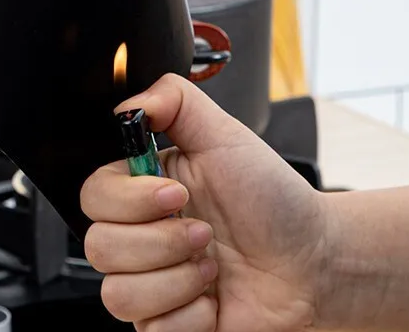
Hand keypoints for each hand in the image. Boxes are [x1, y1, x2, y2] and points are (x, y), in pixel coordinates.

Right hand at [80, 75, 329, 330]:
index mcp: (142, 190)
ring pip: (117, 293)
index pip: (93, 195)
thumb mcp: (225, 134)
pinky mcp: (167, 326)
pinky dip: (191, 315)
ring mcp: (151, 284)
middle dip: (159, 241)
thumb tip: (129, 104)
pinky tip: (214, 299)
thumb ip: (173, 100)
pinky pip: (150, 330)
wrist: (315, 262)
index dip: (129, 199)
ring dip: (175, 279)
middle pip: (97, 245)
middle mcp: (139, 236)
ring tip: (211, 265)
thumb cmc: (274, 201)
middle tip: (203, 232)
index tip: (175, 193)